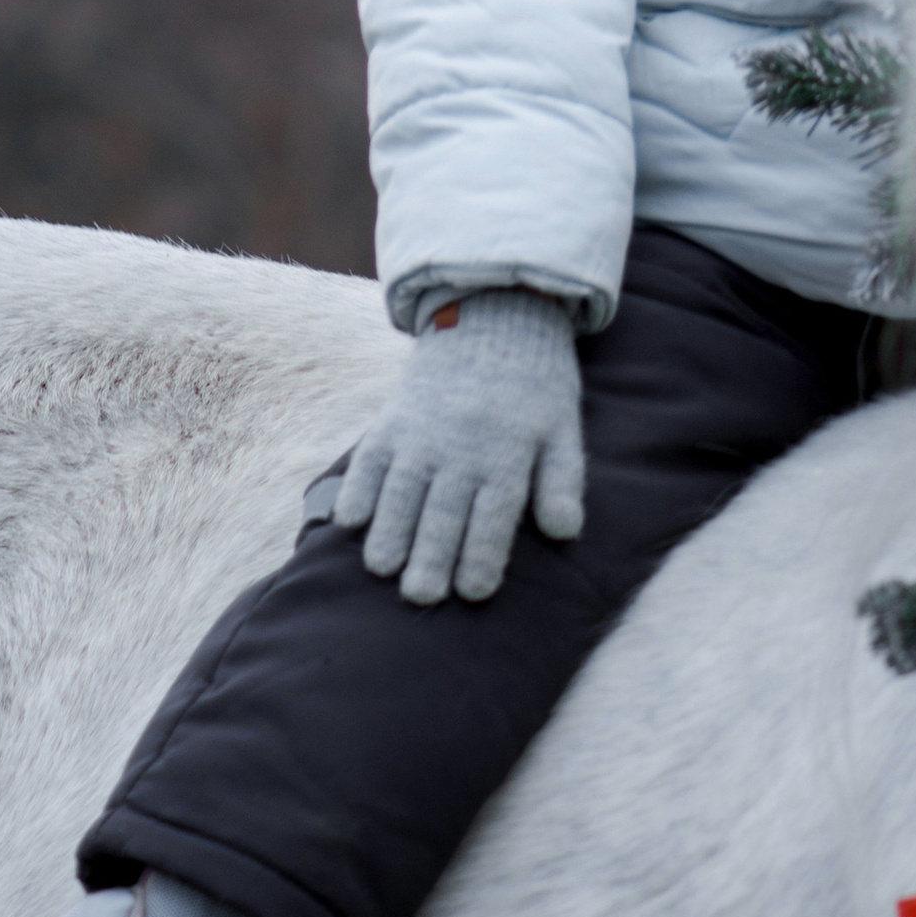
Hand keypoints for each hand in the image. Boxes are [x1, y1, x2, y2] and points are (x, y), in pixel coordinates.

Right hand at [323, 288, 585, 604]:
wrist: (496, 320)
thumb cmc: (535, 388)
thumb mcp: (563, 431)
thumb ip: (563, 482)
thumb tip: (565, 532)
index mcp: (508, 453)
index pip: (495, 514)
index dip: (483, 555)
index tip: (473, 593)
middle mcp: (462, 446)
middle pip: (444, 511)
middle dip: (432, 558)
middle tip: (423, 596)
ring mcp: (422, 433)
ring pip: (401, 491)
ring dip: (390, 532)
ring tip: (383, 569)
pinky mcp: (392, 420)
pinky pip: (368, 460)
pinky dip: (357, 489)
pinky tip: (350, 522)